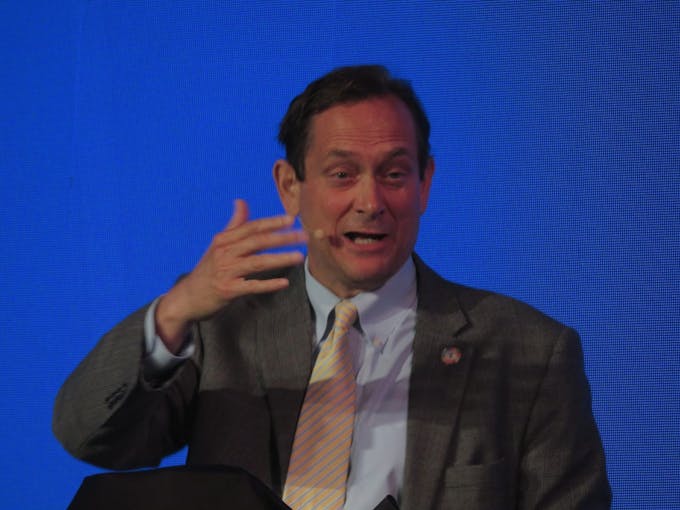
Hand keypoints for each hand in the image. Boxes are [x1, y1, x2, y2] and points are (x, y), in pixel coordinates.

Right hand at [155, 199, 306, 351]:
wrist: (187, 297)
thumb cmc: (207, 270)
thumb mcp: (217, 245)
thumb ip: (234, 224)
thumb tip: (241, 201)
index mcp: (223, 240)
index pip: (251, 227)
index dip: (272, 222)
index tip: (291, 219)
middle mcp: (224, 253)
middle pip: (258, 242)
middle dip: (282, 238)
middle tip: (303, 236)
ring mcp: (226, 272)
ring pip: (258, 262)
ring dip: (280, 259)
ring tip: (299, 257)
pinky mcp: (228, 290)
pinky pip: (252, 286)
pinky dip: (268, 284)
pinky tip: (284, 282)